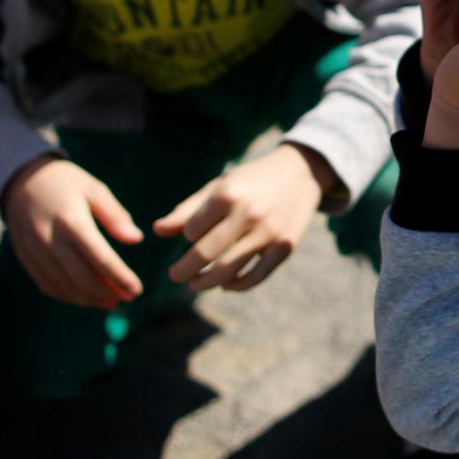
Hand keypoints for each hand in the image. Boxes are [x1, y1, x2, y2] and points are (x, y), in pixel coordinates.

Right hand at [3, 156, 144, 308]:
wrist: (22, 179)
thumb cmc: (66, 183)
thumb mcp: (94, 189)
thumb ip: (115, 215)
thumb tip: (136, 239)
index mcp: (72, 220)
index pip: (100, 257)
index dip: (120, 277)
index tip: (137, 289)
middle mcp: (50, 238)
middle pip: (82, 276)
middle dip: (107, 292)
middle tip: (128, 298)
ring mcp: (34, 250)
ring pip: (63, 285)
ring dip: (89, 298)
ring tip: (111, 302)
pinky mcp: (24, 256)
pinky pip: (46, 284)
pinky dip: (67, 295)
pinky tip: (86, 298)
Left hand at [154, 142, 333, 291]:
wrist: (301, 173)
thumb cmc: (251, 180)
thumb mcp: (219, 186)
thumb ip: (188, 210)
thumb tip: (157, 230)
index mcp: (228, 194)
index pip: (192, 231)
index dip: (189, 236)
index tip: (192, 235)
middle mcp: (248, 214)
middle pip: (205, 255)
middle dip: (184, 271)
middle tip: (176, 276)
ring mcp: (269, 233)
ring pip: (228, 271)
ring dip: (206, 283)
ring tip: (195, 284)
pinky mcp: (286, 247)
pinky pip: (255, 277)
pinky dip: (236, 286)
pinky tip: (225, 284)